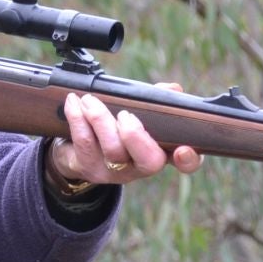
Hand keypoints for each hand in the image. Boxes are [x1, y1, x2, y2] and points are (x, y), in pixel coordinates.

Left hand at [49, 91, 202, 186]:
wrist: (77, 151)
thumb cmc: (114, 128)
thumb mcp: (138, 113)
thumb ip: (156, 102)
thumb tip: (172, 90)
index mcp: (160, 151)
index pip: (185, 162)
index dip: (189, 159)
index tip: (183, 149)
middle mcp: (140, 166)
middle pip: (148, 161)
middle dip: (137, 136)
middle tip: (125, 115)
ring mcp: (115, 171)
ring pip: (113, 151)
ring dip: (100, 120)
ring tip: (90, 100)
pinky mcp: (89, 168)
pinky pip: (84, 144)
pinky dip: (77, 119)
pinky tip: (73, 102)